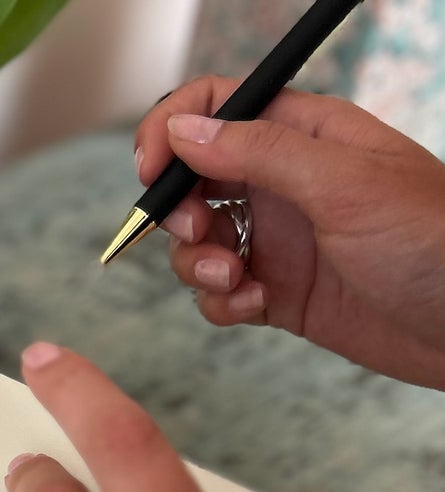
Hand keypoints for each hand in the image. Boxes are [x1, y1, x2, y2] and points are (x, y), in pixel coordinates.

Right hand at [135, 77, 444, 391]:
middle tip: (198, 235)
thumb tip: (184, 130)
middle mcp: (285, 183)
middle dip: (179, 212)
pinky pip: (219, 294)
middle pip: (194, 182)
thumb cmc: (433, 242)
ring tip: (236, 280)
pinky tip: (256, 307)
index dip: (171, 132)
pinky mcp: (277, 293)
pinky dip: (222, 303)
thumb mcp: (343, 184)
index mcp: (305, 135)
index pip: (217, 109)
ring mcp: (279, 240)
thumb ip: (258, 152)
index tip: (149, 173)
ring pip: (198, 244)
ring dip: (197, 266)